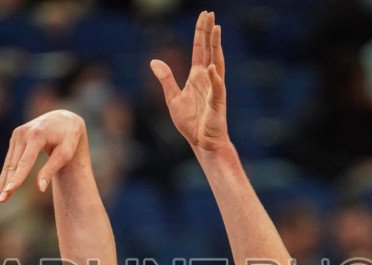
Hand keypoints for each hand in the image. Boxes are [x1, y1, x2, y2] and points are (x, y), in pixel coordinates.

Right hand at [0, 110, 86, 202]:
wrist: (63, 119)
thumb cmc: (68, 138)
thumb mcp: (65, 153)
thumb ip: (51, 169)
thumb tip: (40, 188)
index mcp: (37, 136)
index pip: (25, 162)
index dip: (17, 178)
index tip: (9, 191)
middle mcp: (23, 133)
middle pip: (13, 164)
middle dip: (6, 183)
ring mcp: (17, 134)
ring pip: (8, 163)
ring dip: (2, 182)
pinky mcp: (15, 137)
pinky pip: (10, 159)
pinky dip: (5, 174)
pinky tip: (1, 188)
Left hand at [151, 11, 227, 151]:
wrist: (203, 143)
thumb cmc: (191, 123)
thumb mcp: (172, 99)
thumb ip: (166, 79)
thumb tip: (154, 61)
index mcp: (197, 76)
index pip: (199, 49)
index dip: (201, 33)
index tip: (204, 16)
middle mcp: (208, 78)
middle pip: (209, 50)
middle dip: (209, 32)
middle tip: (211, 14)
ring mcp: (215, 89)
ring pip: (217, 63)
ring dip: (216, 47)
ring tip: (217, 30)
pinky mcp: (218, 102)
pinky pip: (217, 88)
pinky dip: (215, 78)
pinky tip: (212, 67)